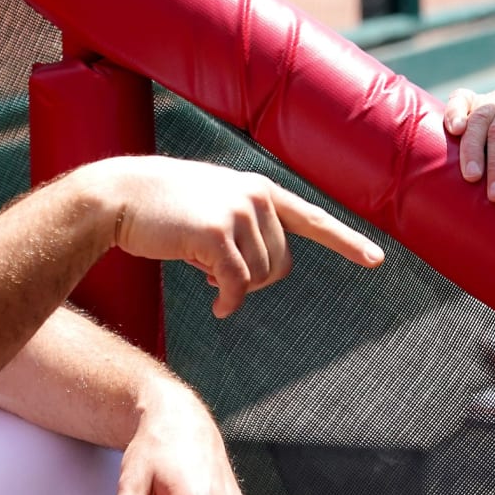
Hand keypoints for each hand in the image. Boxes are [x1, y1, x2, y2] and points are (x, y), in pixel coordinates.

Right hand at [90, 157, 383, 316]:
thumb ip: (241, 228)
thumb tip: (255, 274)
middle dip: (253, 280)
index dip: (345, 240)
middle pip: (281, 264)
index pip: (311, 217)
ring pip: (259, 277)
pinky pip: (237, 285)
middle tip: (215, 273)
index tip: (376, 259)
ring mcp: (237, 213)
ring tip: (202, 269)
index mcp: (258, 189)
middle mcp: (255, 196)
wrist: (119, 196)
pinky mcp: (215, 233)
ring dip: (234, 287)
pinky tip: (216, 305)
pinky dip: (229, 301)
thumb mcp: (210, 208)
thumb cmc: (160, 208)